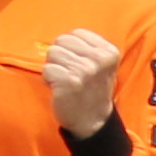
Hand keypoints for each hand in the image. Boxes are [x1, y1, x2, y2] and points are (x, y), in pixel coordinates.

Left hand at [41, 25, 125, 140]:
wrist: (92, 121)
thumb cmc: (91, 89)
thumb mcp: (100, 65)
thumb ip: (86, 47)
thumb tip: (61, 37)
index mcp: (109, 52)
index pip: (76, 33)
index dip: (71, 48)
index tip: (79, 64)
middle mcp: (99, 59)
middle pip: (61, 40)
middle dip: (60, 56)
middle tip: (70, 74)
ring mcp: (84, 70)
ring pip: (52, 53)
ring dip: (54, 68)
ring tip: (65, 82)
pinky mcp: (69, 81)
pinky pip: (46, 70)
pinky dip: (48, 80)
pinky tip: (60, 89)